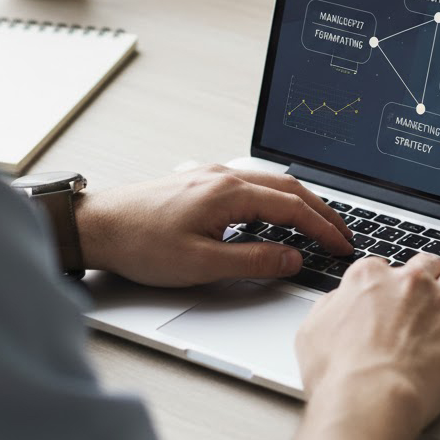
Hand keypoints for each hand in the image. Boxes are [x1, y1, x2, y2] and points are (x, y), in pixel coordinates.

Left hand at [73, 164, 352, 286]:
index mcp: (229, 192)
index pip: (293, 208)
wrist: (97, 226)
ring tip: (319, 222)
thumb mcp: (201, 264)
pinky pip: (252, 182)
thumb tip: (292, 258)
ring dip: (301, 201)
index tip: (342, 246)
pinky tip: (276, 209)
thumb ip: (252, 261)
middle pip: (290, 188)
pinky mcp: (200, 180)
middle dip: (322, 211)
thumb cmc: (140, 243)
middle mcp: (225, 176)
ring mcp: (212, 175)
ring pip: (272, 182)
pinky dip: (277, 196)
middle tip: (342, 234)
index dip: (323, 229)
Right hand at [291, 254, 439, 439]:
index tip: (388, 293)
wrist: (369, 399)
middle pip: (427, 263)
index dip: (386, 281)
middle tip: (428, 291)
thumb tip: (336, 303)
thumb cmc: (338, 373)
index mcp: (370, 279)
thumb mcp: (312, 332)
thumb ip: (329, 308)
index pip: (382, 266)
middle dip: (429, 274)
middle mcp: (409, 283)